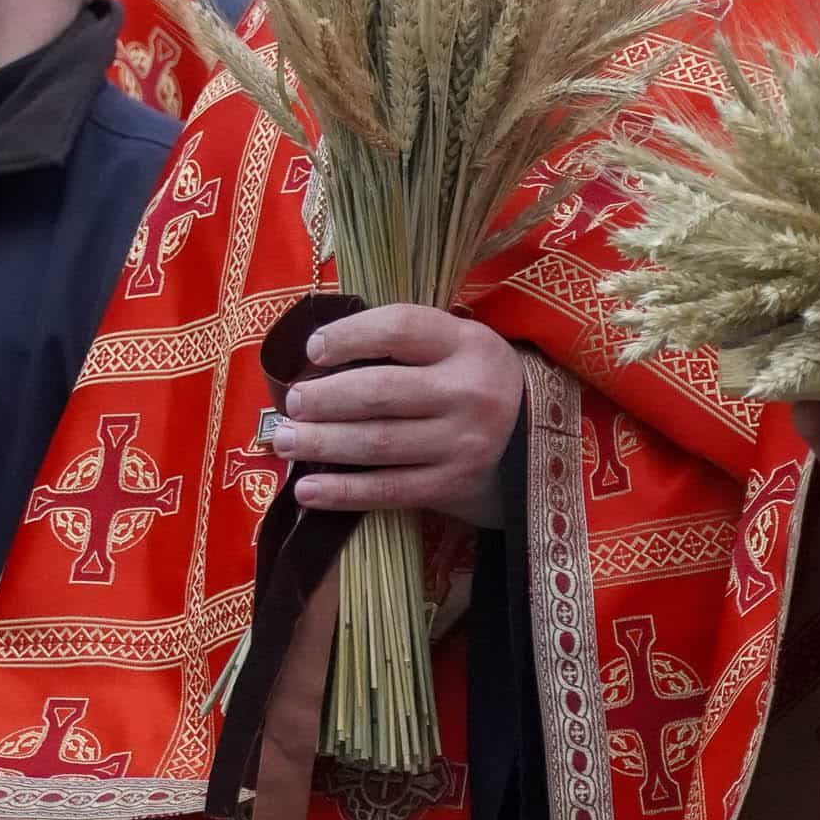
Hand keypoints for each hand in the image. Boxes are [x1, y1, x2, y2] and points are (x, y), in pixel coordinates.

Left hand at [267, 304, 522, 527]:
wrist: (535, 443)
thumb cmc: (472, 383)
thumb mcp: (455, 347)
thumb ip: (402, 345)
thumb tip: (318, 356)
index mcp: (467, 345)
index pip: (400, 328)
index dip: (350, 335)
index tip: (314, 349)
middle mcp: (468, 393)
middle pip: (380, 392)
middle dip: (325, 399)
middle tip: (293, 403)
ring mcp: (463, 444)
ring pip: (378, 443)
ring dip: (322, 443)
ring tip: (285, 440)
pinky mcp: (454, 487)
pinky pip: (389, 490)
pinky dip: (343, 492)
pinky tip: (308, 491)